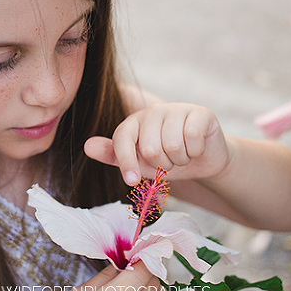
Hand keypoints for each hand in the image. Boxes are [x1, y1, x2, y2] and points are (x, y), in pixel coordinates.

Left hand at [84, 102, 229, 185]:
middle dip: (162, 165)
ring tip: (183, 155)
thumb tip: (87, 146)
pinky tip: (196, 148)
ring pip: (173, 145)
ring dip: (180, 160)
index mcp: (135, 122)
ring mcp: (178, 109)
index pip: (122, 138)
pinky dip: (195, 152)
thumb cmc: (168, 160)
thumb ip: (114, 156)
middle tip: (169, 162)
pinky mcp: (200, 113)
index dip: (126, 162)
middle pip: (150, 148)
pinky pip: (193, 139)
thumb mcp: (139, 164)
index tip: (132, 181)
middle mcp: (154, 111)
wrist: (204, 159)